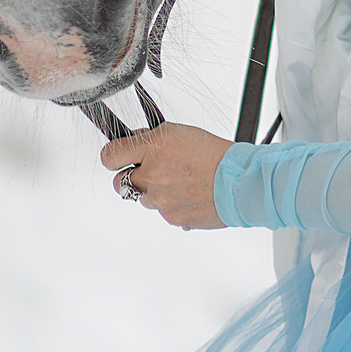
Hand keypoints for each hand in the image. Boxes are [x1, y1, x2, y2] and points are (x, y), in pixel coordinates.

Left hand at [102, 122, 232, 229]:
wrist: (241, 183)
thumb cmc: (216, 156)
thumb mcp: (180, 132)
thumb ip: (151, 139)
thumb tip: (134, 143)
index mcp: (153, 150)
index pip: (110, 156)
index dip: (115, 155)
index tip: (119, 156)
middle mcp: (152, 177)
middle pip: (120, 182)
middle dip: (133, 176)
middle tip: (153, 171)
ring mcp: (160, 201)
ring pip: (144, 198)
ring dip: (155, 191)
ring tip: (181, 182)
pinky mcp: (172, 218)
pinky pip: (163, 211)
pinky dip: (172, 204)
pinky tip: (189, 194)